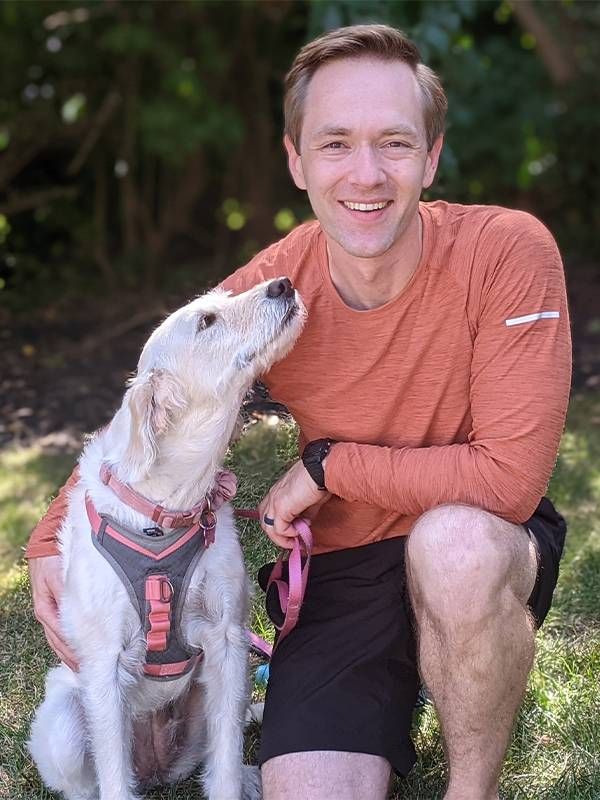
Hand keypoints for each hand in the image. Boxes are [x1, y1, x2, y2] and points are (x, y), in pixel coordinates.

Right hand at [29, 555, 78, 670]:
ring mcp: (49, 614)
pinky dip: (67, 644)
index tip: (90, 662)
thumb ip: (67, 595)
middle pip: (59, 644)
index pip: (63, 637)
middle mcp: (46, 616)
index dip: (76, 651)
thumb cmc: (52, 561)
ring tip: (83, 668)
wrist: (45, 547)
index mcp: (46, 610)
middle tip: (89, 673)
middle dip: (73, 659)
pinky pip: (59, 633)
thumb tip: (77, 612)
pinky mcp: (53, 610)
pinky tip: (76, 652)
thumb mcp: (58, 576)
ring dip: (69, 655)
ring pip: (58, 641)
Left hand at [258, 459, 330, 547]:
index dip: (278, 527)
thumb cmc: (319, 479)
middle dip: (278, 536)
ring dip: (281, 539)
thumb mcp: (310, 502)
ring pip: (268, 528)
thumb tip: (304, 526)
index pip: (268, 514)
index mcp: (277, 492)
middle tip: (293, 541)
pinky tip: (299, 531)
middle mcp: (272, 496)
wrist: (321, 470)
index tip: (293, 534)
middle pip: (265, 523)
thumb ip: (304, 515)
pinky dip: (289, 534)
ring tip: (295, 541)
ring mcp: (274, 501)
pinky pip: (279, 529)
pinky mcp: (281, 507)